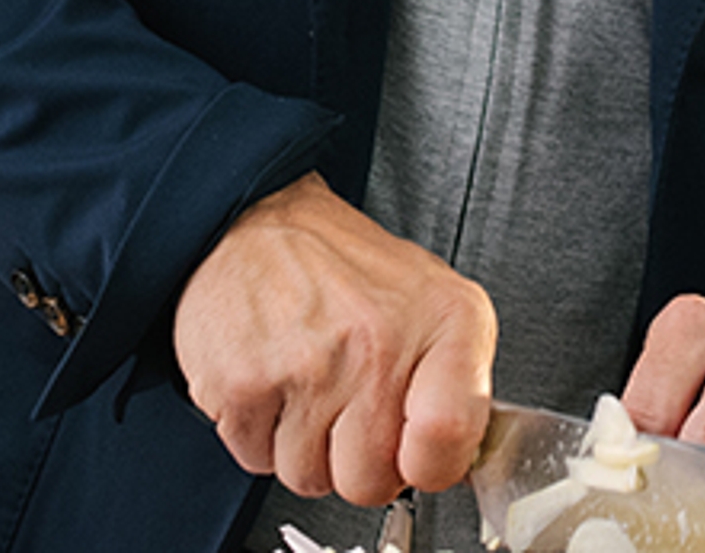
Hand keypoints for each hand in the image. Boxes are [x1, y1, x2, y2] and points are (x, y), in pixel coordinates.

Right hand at [173, 174, 498, 504]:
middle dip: (355, 461)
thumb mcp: (439, 303)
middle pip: (369, 482)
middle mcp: (377, 342)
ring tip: (308, 386)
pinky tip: (273, 382)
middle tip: (348, 408)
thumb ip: (462, 388)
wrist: (255, 221)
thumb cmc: (348, 270)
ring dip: (304, 448)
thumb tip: (460, 465)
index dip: (431, 466)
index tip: (418, 454)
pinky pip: (256, 460)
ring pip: (307, 478)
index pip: (450, 436)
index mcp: (444, 321)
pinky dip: (260, 434)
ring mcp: (306, 365)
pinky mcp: (242, 383)